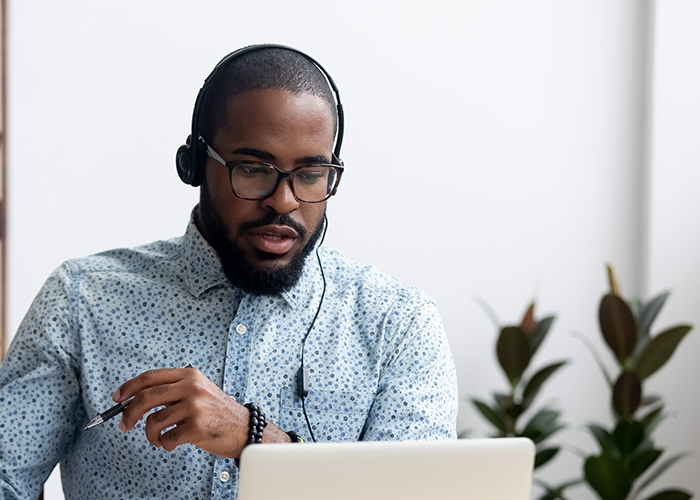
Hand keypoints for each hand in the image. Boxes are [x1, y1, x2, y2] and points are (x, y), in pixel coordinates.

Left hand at [112, 366, 287, 456]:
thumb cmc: (217, 413)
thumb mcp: (198, 392)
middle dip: (129, 414)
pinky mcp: (196, 426)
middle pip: (146, 397)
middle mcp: (191, 387)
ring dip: (151, 435)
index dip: (129, 387)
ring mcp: (194, 406)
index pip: (151, 377)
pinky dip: (165, 444)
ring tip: (159, 439)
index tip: (118, 398)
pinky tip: (174, 443)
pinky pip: (166, 438)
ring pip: (153, 421)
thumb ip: (172, 391)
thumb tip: (135, 400)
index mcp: (190, 375)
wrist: (244, 428)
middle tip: (124, 425)